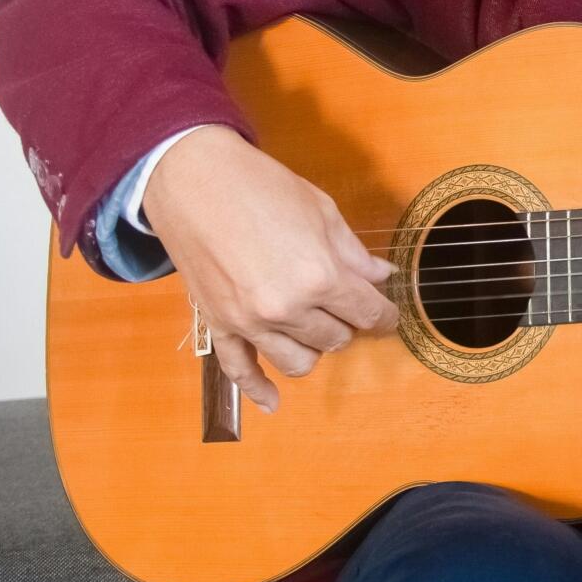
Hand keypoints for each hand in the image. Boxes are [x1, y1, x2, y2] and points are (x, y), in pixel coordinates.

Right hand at [143, 127, 399, 412]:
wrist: (192, 178)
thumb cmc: (261, 186)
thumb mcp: (322, 212)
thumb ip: (353, 253)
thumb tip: (380, 278)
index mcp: (319, 276)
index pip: (369, 314)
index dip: (386, 314)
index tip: (389, 313)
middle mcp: (286, 307)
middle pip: (337, 339)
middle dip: (348, 323)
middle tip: (347, 306)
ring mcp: (249, 321)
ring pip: (300, 362)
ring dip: (315, 348)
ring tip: (316, 327)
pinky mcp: (218, 325)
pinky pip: (239, 372)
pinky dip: (258, 390)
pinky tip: (273, 403)